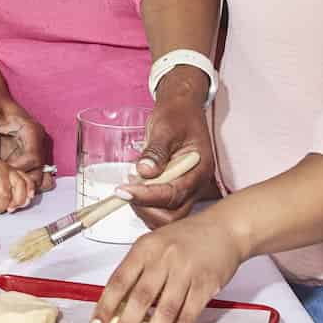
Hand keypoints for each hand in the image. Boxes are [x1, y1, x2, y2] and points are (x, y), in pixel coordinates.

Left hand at [0, 78, 55, 194]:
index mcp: (31, 131)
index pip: (32, 157)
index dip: (19, 169)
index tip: (4, 175)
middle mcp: (34, 142)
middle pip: (38, 170)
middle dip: (25, 185)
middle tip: (9, 197)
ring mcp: (29, 149)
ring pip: (35, 175)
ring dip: (23, 187)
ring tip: (9, 201)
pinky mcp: (22, 155)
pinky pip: (26, 173)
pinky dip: (19, 183)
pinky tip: (6, 191)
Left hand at [91, 207, 246, 322]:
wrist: (222, 229)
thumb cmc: (185, 237)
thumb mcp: (155, 243)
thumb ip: (138, 269)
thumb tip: (118, 304)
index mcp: (145, 247)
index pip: (119, 279)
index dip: (105, 305)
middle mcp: (163, 258)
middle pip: (141, 297)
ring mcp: (185, 272)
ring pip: (165, 311)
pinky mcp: (204, 286)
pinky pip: (188, 316)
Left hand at [126, 85, 217, 228]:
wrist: (182, 107)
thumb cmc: (177, 114)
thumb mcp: (165, 127)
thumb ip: (156, 150)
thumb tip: (145, 172)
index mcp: (199, 168)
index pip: (173, 193)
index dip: (147, 196)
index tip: (124, 192)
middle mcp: (196, 184)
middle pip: (174, 214)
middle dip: (147, 208)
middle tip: (125, 192)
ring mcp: (188, 188)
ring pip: (169, 214)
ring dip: (147, 207)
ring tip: (130, 188)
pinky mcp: (178, 188)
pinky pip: (165, 206)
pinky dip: (148, 202)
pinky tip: (137, 187)